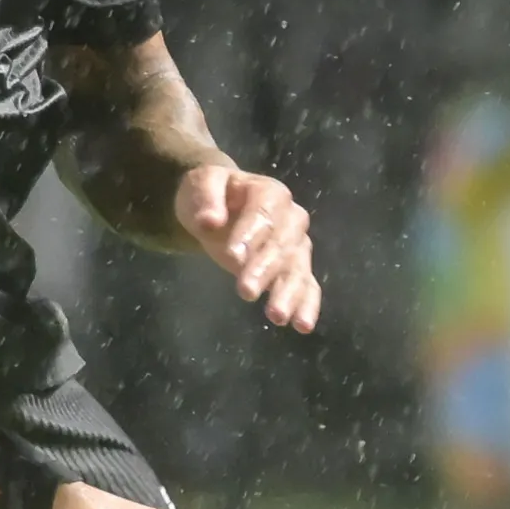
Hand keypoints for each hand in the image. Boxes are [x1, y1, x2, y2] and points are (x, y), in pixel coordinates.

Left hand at [173, 163, 320, 330]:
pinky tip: (302, 325)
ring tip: (276, 316)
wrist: (222, 205)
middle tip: (245, 291)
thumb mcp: (201, 184)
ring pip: (297, 269)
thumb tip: (209, 220)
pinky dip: (307, 305)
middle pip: (281, 245)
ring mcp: (296, 245)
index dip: (250, 235)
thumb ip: (206, 198)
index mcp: (270, 193)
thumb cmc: (213, 195)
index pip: (263, 214)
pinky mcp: (296, 268)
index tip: (233, 257)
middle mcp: (291, 218)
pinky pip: (307, 286)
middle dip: (264, 269)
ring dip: (289, 293)